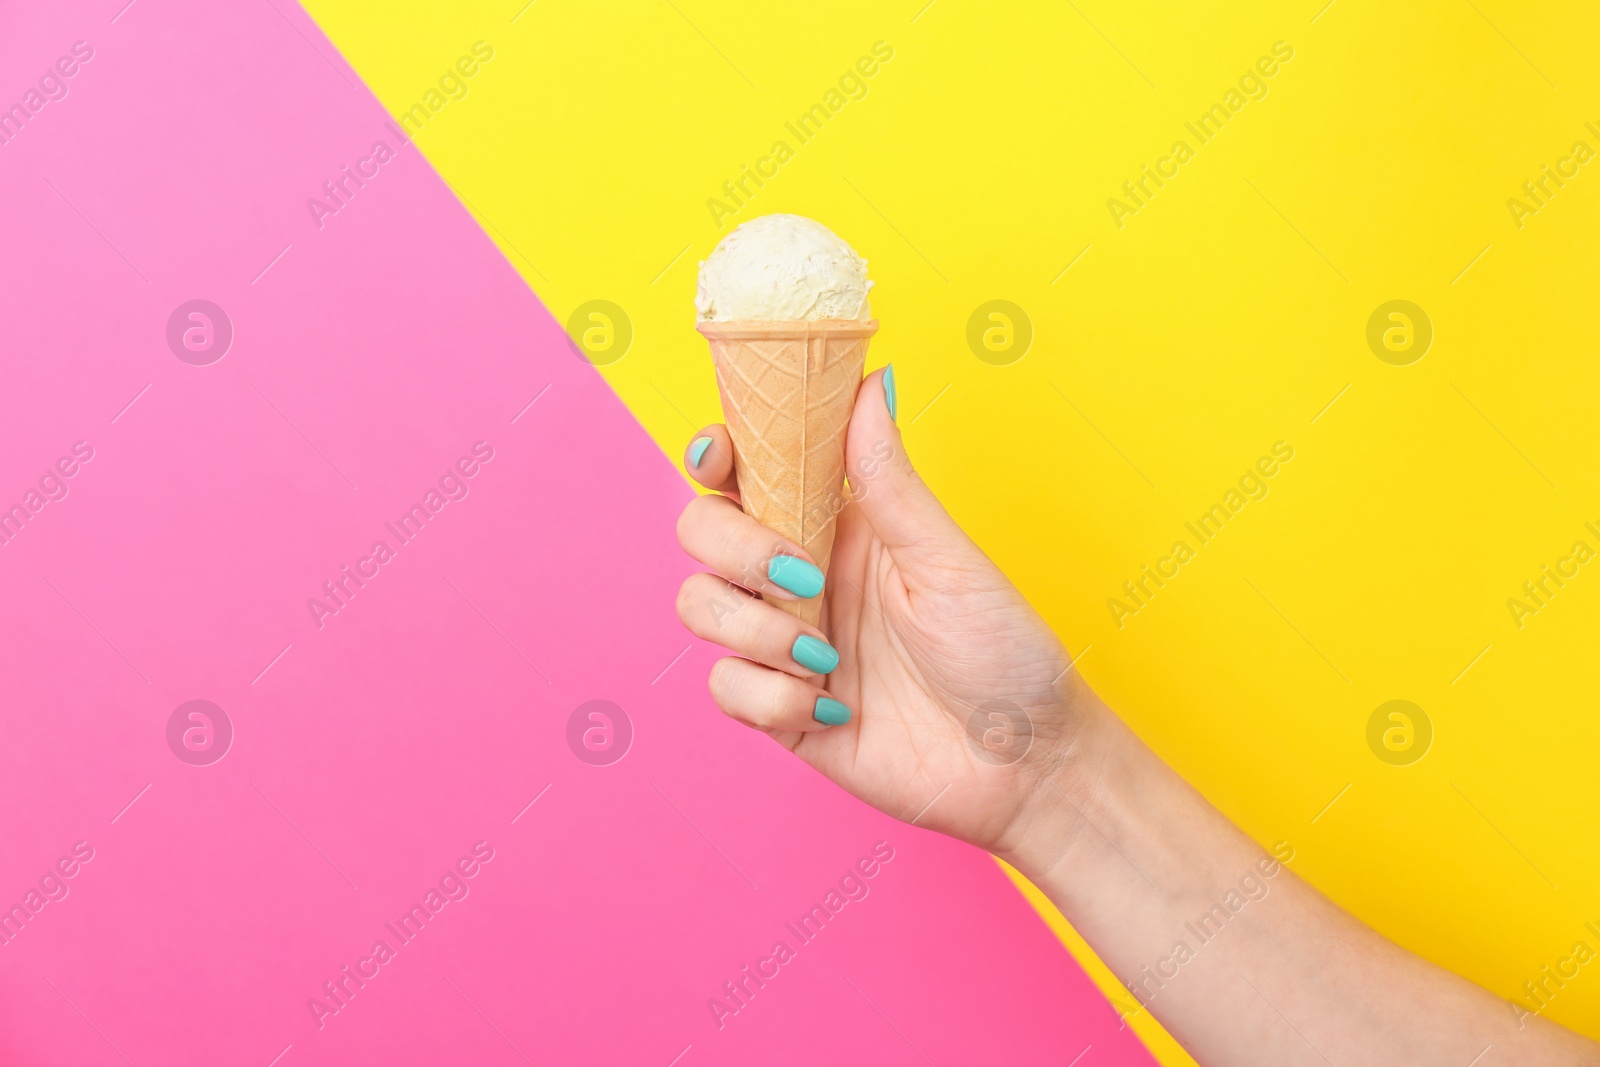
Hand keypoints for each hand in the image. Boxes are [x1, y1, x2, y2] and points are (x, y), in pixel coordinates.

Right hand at [675, 368, 1089, 852]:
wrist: (1023, 766)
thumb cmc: (1004, 653)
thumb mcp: (947, 560)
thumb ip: (889, 478)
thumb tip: (871, 379)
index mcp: (838, 524)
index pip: (749, 470)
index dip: (715, 454)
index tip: (718, 457)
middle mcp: (800, 576)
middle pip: (702, 532)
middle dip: (734, 549)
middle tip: (802, 577)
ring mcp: (785, 643)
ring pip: (699, 607)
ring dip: (754, 628)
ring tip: (826, 657)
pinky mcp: (779, 710)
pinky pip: (726, 688)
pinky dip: (771, 697)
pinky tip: (835, 710)